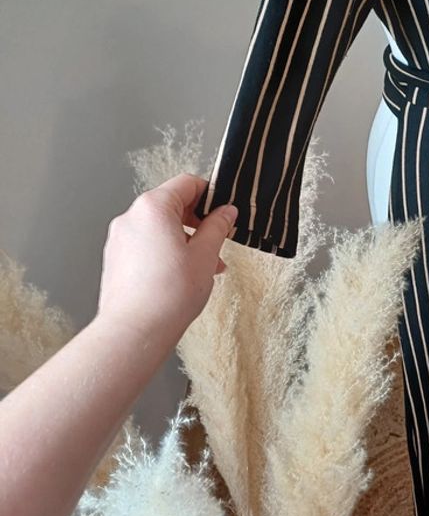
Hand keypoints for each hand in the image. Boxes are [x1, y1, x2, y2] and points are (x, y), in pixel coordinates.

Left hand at [96, 173, 237, 332]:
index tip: (223, 211)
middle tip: (217, 241)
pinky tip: (182, 276)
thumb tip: (225, 212)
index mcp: (153, 208)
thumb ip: (218, 227)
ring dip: (184, 239)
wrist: (134, 331)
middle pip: (171, 204)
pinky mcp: (116, 258)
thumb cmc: (167, 295)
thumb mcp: (206, 255)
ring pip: (159, 227)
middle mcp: (131, 217)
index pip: (187, 183)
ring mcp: (120, 238)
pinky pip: (146, 244)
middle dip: (198, 221)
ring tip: (203, 266)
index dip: (210, 195)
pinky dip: (166, 252)